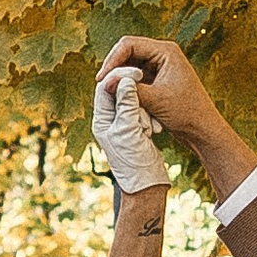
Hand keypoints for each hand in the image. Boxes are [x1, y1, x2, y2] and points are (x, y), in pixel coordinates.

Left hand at [90, 64, 169, 194]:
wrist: (146, 185)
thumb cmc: (134, 163)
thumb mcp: (129, 131)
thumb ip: (127, 104)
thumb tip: (125, 79)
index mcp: (102, 120)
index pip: (106, 88)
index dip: (120, 76)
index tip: (138, 72)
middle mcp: (110, 120)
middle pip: (118, 90)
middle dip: (133, 89)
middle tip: (146, 83)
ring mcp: (124, 124)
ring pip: (133, 100)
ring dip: (144, 104)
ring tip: (149, 121)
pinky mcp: (137, 128)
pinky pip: (143, 111)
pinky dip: (150, 113)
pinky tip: (155, 125)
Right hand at [100, 35, 230, 174]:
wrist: (202, 130)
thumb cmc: (186, 113)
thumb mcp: (155, 100)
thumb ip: (129, 89)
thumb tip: (104, 82)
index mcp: (166, 51)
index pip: (129, 44)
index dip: (112, 60)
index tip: (101, 79)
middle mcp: (163, 55)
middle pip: (127, 53)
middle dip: (114, 69)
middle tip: (101, 86)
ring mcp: (160, 67)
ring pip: (130, 67)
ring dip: (120, 80)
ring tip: (110, 94)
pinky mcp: (157, 80)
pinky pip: (135, 78)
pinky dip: (127, 88)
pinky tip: (120, 99)